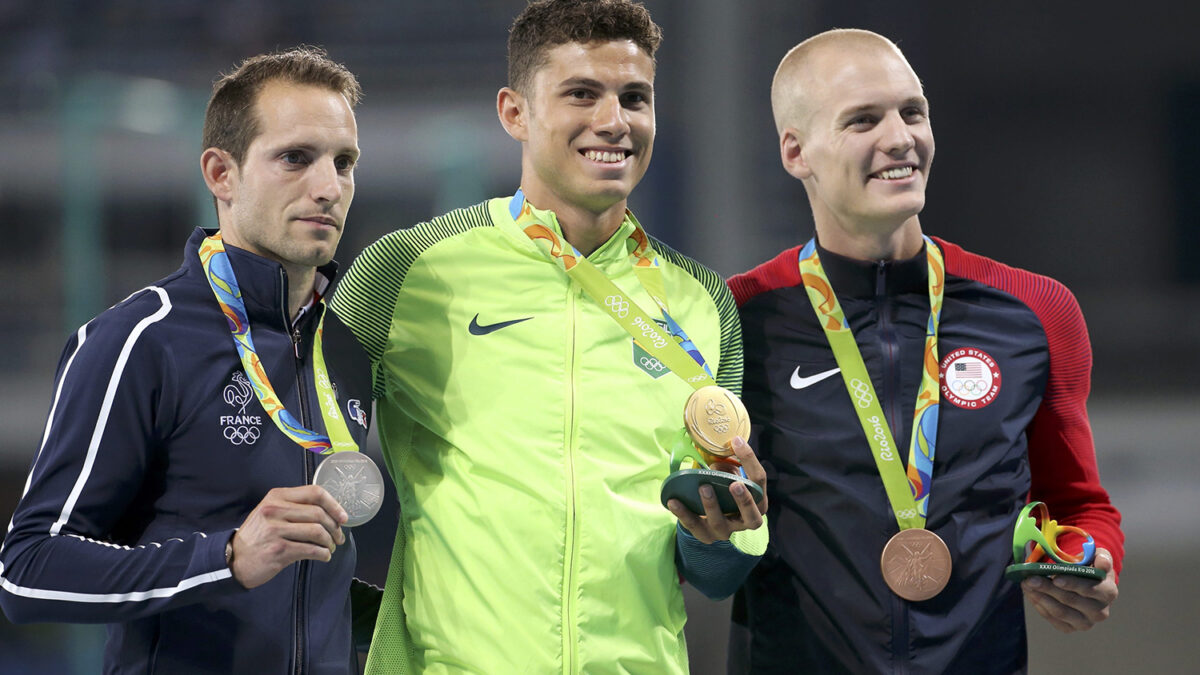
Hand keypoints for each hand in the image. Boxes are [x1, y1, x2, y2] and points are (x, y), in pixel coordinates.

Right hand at [229, 485, 347, 588]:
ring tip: (331, 547)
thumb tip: (329, 512)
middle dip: (335, 527)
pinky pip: (311, 550)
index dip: (334, 504)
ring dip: (330, 542)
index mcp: (276, 497)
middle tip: (339, 537)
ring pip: (317, 532)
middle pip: (319, 513)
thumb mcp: (270, 512)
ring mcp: (276, 530)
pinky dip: (323, 554)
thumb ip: (294, 507)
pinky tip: (324, 556)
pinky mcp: (278, 550)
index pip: (314, 492)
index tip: (343, 517)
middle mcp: (275, 510)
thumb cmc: (258, 536)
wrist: (234, 560)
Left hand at [667, 437, 767, 543]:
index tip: (736, 441)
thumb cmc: (724, 490)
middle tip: (735, 485)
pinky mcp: (705, 535)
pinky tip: (674, 501)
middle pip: (752, 517)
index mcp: (757, 503)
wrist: (709, 516)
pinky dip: (683, 514)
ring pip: (721, 524)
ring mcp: (725, 531)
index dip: (750, 461)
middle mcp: (744, 521)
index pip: (759, 483)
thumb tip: (721, 447)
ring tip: (703, 488)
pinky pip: (694, 526)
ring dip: (712, 505)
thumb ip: (729, 466)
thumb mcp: (730, 477)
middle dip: (744, 501)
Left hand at [1021, 547, 1117, 631]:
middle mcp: (1100, 612)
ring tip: (1026, 584)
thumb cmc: (1091, 568)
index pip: (1089, 589)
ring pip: (1059, 612)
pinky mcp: (1070, 628)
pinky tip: (1030, 594)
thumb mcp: (1099, 557)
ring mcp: (1085, 622)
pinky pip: (1052, 619)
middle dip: (1048, 588)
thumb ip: (1102, 558)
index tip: (1055, 578)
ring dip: (1040, 597)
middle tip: (1030, 578)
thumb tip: (1102, 563)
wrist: (1087, 585)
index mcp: (1108, 592)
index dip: (1072, 584)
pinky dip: (1039, 606)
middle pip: (1070, 600)